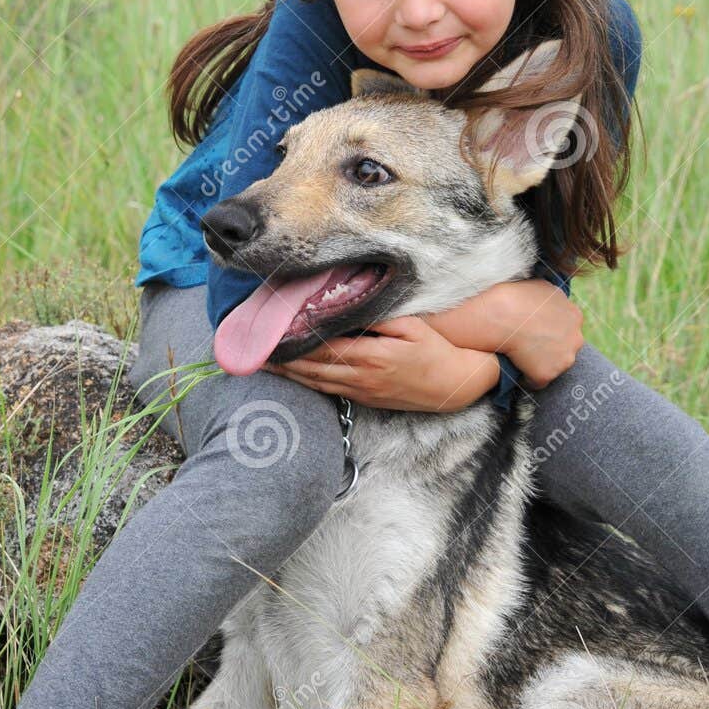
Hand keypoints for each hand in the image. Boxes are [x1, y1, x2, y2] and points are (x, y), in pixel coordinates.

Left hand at [263, 318, 500, 411]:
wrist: (456, 384)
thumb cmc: (436, 349)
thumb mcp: (411, 326)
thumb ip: (377, 318)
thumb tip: (346, 308)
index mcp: (371, 356)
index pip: (321, 347)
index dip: (293, 341)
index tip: (269, 332)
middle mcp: (362, 378)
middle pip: (310, 368)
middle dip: (280, 360)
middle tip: (251, 350)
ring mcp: (363, 392)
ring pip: (316, 383)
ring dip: (287, 374)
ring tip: (261, 365)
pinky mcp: (366, 399)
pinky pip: (328, 391)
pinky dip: (306, 383)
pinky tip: (292, 376)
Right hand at [421, 280, 582, 389]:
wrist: (500, 314)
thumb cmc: (511, 296)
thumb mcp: (537, 284)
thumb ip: (546, 294)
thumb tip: (539, 295)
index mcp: (573, 313)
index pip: (565, 327)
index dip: (547, 330)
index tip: (533, 331)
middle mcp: (575, 335)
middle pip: (564, 346)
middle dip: (548, 346)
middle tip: (525, 344)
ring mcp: (565, 356)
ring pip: (553, 364)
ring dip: (538, 362)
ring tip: (517, 356)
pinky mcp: (548, 373)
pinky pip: (538, 380)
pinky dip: (527, 377)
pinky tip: (513, 366)